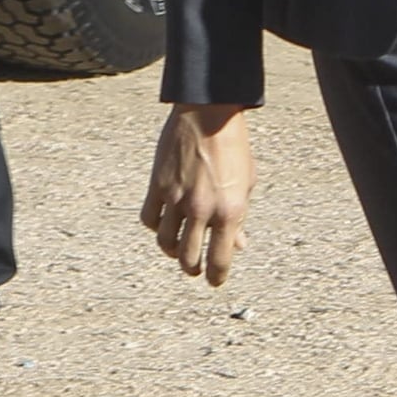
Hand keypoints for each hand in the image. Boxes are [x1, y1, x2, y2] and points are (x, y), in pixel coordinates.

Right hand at [144, 103, 254, 283]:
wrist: (209, 115)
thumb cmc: (234, 148)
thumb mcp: (247, 183)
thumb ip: (240, 217)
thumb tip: (238, 244)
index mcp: (230, 211)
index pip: (220, 259)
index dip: (217, 277)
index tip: (215, 281)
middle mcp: (202, 209)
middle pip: (188, 258)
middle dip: (192, 269)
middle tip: (195, 269)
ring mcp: (177, 198)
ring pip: (165, 242)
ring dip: (171, 251)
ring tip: (177, 250)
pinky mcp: (157, 186)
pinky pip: (150, 219)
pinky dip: (156, 226)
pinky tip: (163, 224)